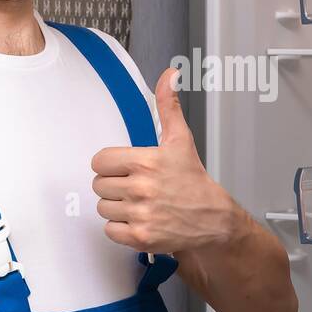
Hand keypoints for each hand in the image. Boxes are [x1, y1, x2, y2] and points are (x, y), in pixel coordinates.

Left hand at [91, 66, 240, 254]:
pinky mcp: (139, 237)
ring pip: (103, 207)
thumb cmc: (194, 181)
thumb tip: (169, 75)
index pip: (100, 161)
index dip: (111, 165)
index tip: (125, 169)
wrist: (213, 219)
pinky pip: (110, 230)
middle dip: (115, 185)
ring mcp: (140, 214)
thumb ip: (168, 106)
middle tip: (136, 187)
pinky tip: (139, 219)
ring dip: (117, 207)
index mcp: (144, 161)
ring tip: (139, 204)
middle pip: (99, 185)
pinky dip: (121, 228)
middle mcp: (140, 188)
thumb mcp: (180, 139)